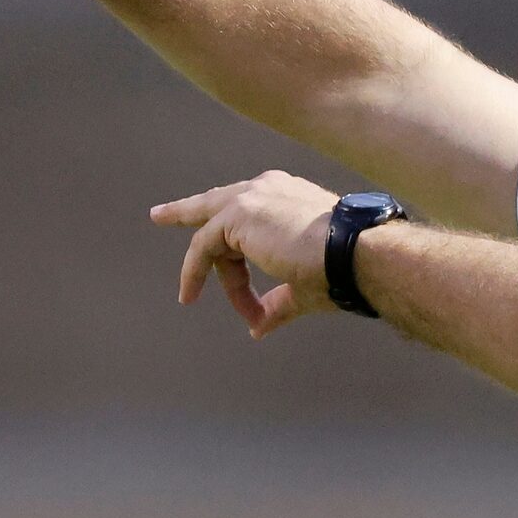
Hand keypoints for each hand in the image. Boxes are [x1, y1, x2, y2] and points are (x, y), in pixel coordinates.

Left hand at [151, 170, 342, 338]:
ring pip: (209, 230)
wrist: (357, 254)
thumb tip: (259, 328)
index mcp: (289, 199)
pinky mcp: (237, 215)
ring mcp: (251, 198)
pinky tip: (190, 294)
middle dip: (187, 212)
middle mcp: (268, 189)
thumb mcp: (303, 287)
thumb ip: (278, 303)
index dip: (240, 260)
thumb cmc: (343, 270)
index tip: (247, 297)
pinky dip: (195, 272)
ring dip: (201, 270)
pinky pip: (203, 246)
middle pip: (217, 204)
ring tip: (187, 295)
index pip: (250, 219)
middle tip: (160, 216)